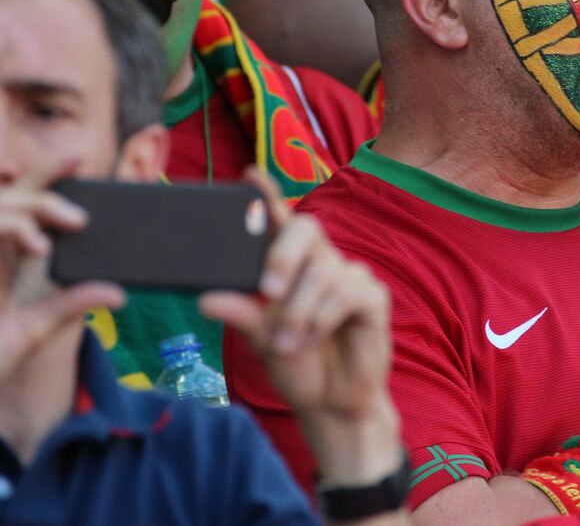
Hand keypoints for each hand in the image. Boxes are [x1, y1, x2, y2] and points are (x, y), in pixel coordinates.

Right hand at [0, 188, 123, 410]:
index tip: (82, 167)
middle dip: (46, 174)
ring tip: (75, 222)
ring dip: (41, 204)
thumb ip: (74, 303)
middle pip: (15, 197)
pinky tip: (41, 247)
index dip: (52, 186)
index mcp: (5, 262)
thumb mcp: (40, 326)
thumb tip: (119, 294)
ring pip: (4, 204)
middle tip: (80, 164)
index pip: (29, 213)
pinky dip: (18, 228)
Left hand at [200, 167, 391, 422]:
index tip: (249, 175)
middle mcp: (322, 262)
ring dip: (300, 311)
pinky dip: (324, 317)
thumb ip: (240, 313)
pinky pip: (348, 293)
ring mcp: (351, 276)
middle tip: (268, 291)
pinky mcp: (374, 298)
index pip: (280, 220)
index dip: (268, 195)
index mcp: (293, 264)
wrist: (331, 403)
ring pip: (323, 272)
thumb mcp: (259, 338)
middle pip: (307, 228)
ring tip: (288, 343)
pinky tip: (316, 337)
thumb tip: (206, 297)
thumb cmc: (297, 363)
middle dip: (283, 255)